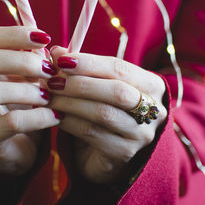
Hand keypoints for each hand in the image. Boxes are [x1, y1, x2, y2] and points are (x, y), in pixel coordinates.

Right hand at [0, 26, 59, 176]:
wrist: (19, 146)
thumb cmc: (24, 104)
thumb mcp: (30, 77)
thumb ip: (35, 59)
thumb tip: (47, 44)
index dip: (14, 34)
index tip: (44, 37)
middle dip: (22, 61)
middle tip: (49, 70)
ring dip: (27, 91)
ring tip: (49, 96)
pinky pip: (9, 122)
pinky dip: (37, 117)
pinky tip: (55, 117)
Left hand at [48, 46, 166, 183]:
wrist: (105, 153)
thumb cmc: (102, 108)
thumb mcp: (95, 85)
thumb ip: (79, 68)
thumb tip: (56, 52)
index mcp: (151, 84)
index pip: (119, 68)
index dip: (89, 62)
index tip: (61, 59)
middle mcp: (155, 109)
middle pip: (116, 91)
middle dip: (79, 83)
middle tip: (52, 81)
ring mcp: (142, 134)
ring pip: (103, 113)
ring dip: (70, 102)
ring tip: (49, 97)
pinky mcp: (124, 153)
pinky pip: (93, 134)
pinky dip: (69, 122)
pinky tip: (55, 116)